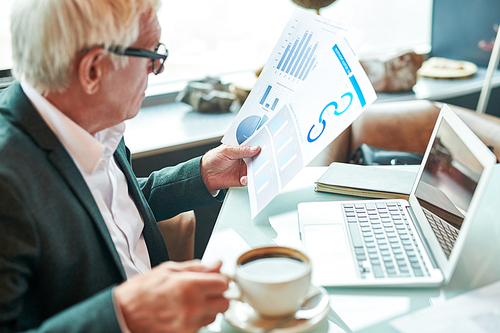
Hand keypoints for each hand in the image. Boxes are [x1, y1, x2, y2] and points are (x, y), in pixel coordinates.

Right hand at [114, 260, 229, 332]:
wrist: (122, 315)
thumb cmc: (141, 292)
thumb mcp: (168, 270)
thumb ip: (197, 268)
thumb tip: (217, 264)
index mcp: (190, 286)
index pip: (223, 284)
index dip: (219, 280)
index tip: (213, 279)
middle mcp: (192, 307)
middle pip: (224, 303)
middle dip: (217, 296)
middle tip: (205, 291)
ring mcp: (189, 325)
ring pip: (213, 317)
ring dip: (207, 309)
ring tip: (189, 303)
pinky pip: (200, 327)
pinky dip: (195, 320)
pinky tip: (181, 313)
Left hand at [200, 144, 260, 192]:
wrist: (205, 175)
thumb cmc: (213, 159)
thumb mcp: (227, 150)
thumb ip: (242, 150)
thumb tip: (255, 148)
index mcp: (241, 148)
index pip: (254, 146)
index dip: (260, 146)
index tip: (265, 147)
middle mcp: (245, 158)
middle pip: (258, 158)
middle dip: (262, 159)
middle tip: (264, 159)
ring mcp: (244, 169)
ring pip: (256, 169)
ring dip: (257, 171)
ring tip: (255, 170)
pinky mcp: (242, 179)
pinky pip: (249, 180)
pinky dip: (248, 180)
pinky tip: (244, 178)